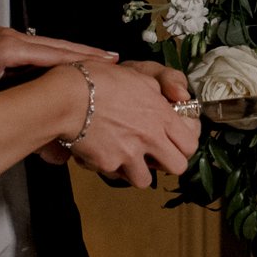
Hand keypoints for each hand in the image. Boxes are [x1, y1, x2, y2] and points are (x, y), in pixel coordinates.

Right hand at [45, 58, 198, 187]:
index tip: (173, 141)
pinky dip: (109, 168)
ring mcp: (129, 154)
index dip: (183, 145)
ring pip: (146, 180)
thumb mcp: (136, 75)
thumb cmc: (98, 80)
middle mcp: (150, 137)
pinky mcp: (108, 165)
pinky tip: (101, 152)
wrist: (66, 98)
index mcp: (161, 115)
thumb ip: (157, 90)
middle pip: (177, 167)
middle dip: (167, 163)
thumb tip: (168, 99)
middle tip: (153, 154)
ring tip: (125, 157)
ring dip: (137, 171)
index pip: (190, 144)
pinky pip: (114, 174)